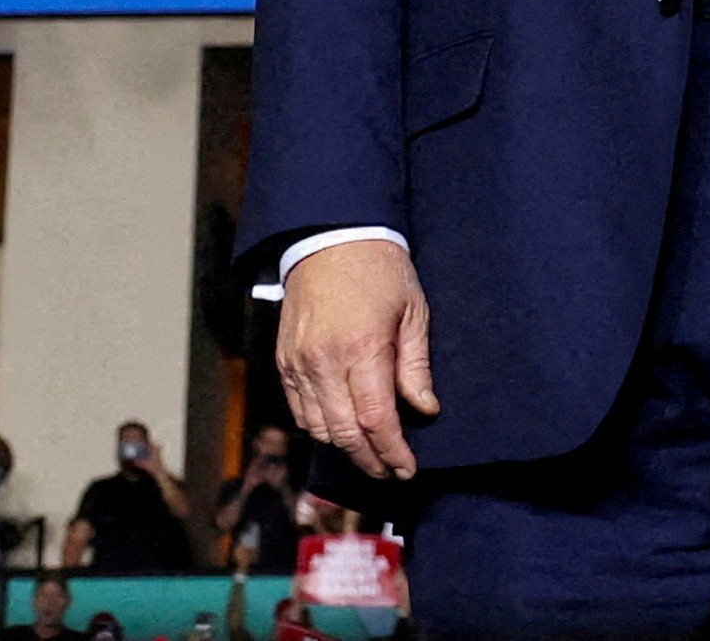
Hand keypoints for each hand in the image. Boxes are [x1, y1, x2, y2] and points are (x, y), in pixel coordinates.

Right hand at [279, 241, 437, 480]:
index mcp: (362, 347)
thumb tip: (425, 409)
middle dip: (370, 460)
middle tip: (391, 471)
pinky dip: (319, 428)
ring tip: (369, 455)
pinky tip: (340, 430)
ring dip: (344, 448)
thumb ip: (415, 365)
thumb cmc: (380, 270)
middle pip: (344, 432)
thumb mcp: (412, 310)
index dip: (392, 451)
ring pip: (317, 428)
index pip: (376, 419)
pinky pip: (298, 410)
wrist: (329, 237)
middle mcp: (325, 361)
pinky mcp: (284, 361)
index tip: (407, 468)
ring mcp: (299, 363)